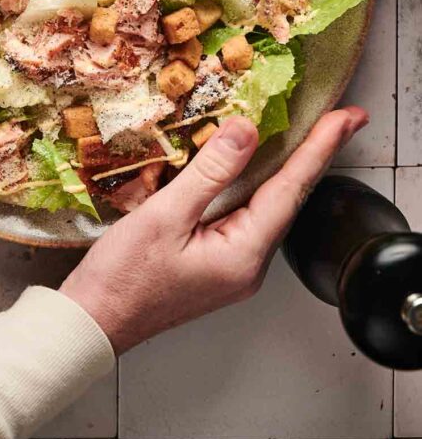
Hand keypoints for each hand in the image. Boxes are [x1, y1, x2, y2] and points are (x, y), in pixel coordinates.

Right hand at [61, 107, 367, 353]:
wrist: (94, 321)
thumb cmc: (123, 276)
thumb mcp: (165, 216)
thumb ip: (210, 172)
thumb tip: (246, 130)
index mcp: (243, 254)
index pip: (291, 189)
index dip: (320, 147)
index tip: (345, 118)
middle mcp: (249, 263)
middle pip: (288, 197)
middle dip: (314, 154)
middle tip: (340, 118)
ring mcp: (234, 265)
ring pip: (267, 205)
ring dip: (286, 166)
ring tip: (308, 132)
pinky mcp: (217, 261)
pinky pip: (245, 213)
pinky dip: (256, 183)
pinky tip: (255, 164)